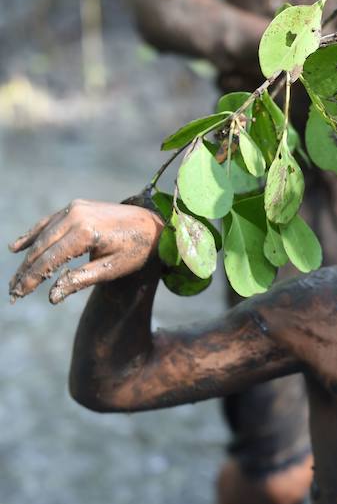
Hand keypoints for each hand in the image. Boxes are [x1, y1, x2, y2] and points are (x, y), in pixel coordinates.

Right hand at [8, 200, 163, 303]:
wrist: (155, 223)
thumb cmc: (138, 250)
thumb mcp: (112, 269)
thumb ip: (80, 280)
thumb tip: (51, 297)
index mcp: (85, 231)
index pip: (49, 259)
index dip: (32, 278)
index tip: (19, 295)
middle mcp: (76, 215)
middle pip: (42, 247)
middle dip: (26, 270)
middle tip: (13, 292)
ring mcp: (75, 207)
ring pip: (43, 235)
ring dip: (28, 256)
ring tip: (17, 278)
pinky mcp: (77, 206)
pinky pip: (49, 222)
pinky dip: (34, 234)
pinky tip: (17, 247)